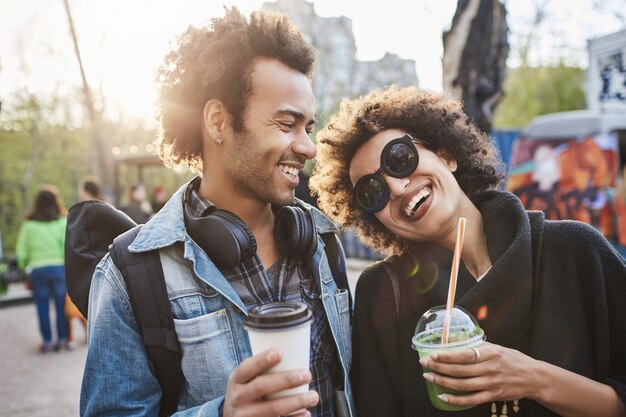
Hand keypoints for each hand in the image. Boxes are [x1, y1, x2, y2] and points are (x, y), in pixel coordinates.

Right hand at [223, 349, 319, 416]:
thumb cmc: (248, 391)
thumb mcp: (246, 380)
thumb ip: (263, 370)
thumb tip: (296, 350)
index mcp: (236, 380)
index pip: (247, 368)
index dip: (262, 360)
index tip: (279, 353)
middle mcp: (237, 398)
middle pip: (261, 387)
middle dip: (286, 380)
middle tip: (307, 375)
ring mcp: (246, 415)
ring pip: (272, 409)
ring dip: (296, 402)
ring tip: (314, 396)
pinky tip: (306, 414)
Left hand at [420, 342, 539, 406]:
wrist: (534, 377)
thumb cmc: (512, 359)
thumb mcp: (495, 347)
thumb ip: (475, 344)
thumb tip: (453, 338)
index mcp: (490, 353)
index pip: (464, 354)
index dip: (446, 356)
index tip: (432, 354)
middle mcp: (490, 368)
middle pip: (460, 370)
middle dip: (439, 367)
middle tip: (424, 364)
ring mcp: (491, 383)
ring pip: (463, 384)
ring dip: (443, 382)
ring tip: (429, 377)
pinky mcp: (493, 395)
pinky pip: (471, 400)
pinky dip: (456, 400)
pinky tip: (443, 396)